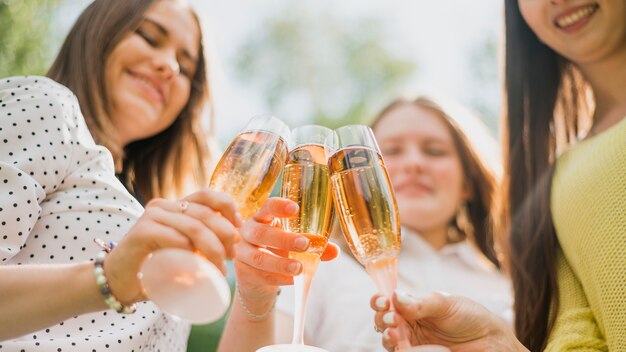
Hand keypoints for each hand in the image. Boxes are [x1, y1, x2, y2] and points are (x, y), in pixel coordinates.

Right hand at [104, 189, 241, 304]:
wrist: (117, 282)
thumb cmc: (154, 268)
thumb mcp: (182, 251)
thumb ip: (200, 243)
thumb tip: (233, 246)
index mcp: (175, 207)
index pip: (208, 195)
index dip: (229, 209)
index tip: (239, 231)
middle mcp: (164, 206)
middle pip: (206, 213)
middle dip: (226, 235)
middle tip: (231, 257)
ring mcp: (152, 217)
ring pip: (195, 227)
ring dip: (213, 250)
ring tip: (220, 270)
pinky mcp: (142, 232)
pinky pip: (175, 238)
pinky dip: (191, 253)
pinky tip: (197, 267)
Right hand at [233, 197, 338, 306]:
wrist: (256, 278)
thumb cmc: (278, 252)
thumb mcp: (294, 246)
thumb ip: (313, 246)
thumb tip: (335, 251)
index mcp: (262, 218)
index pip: (267, 207)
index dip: (279, 207)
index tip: (296, 209)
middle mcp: (248, 232)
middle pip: (261, 233)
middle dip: (284, 239)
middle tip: (305, 244)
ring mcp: (242, 253)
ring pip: (259, 257)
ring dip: (281, 263)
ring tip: (299, 268)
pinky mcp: (242, 272)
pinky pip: (260, 275)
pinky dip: (278, 278)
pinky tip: (293, 280)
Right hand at [371, 291, 525, 351]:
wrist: (490, 341)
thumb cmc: (469, 316)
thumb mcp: (445, 303)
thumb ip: (420, 303)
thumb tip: (395, 296)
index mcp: (410, 306)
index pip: (386, 301)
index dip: (379, 300)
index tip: (382, 300)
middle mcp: (407, 323)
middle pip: (382, 322)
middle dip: (381, 319)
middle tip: (391, 318)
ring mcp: (412, 342)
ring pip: (388, 341)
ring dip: (387, 337)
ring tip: (395, 334)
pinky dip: (400, 350)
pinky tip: (404, 346)